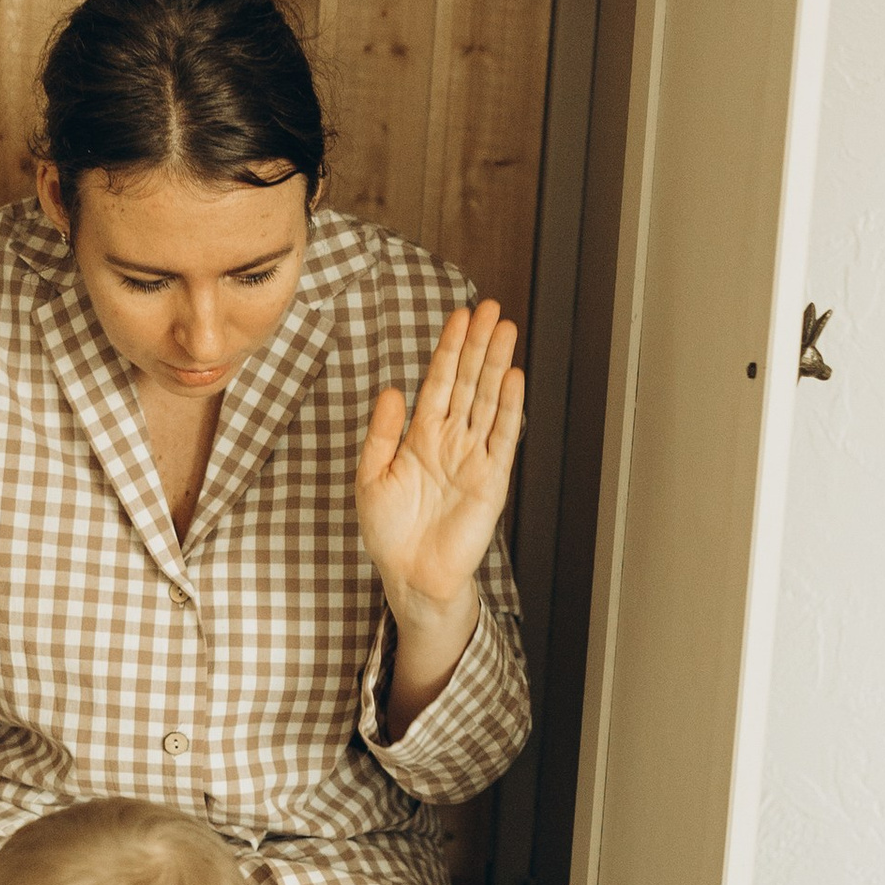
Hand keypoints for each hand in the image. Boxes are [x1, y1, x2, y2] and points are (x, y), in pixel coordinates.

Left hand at [355, 302, 523, 618]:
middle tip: (489, 309)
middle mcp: (450, 441)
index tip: (459, 317)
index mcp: (420, 437)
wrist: (411, 575)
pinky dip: (508, 409)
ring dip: (496, 365)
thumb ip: (382, 433)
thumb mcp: (371, 477)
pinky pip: (502, 438)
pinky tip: (512, 380)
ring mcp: (473, 458)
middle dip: (478, 345)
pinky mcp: (491, 481)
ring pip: (487, 401)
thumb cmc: (390, 532)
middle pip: (468, 382)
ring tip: (505, 331)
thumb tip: (391, 390)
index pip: (439, 382)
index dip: (448, 349)